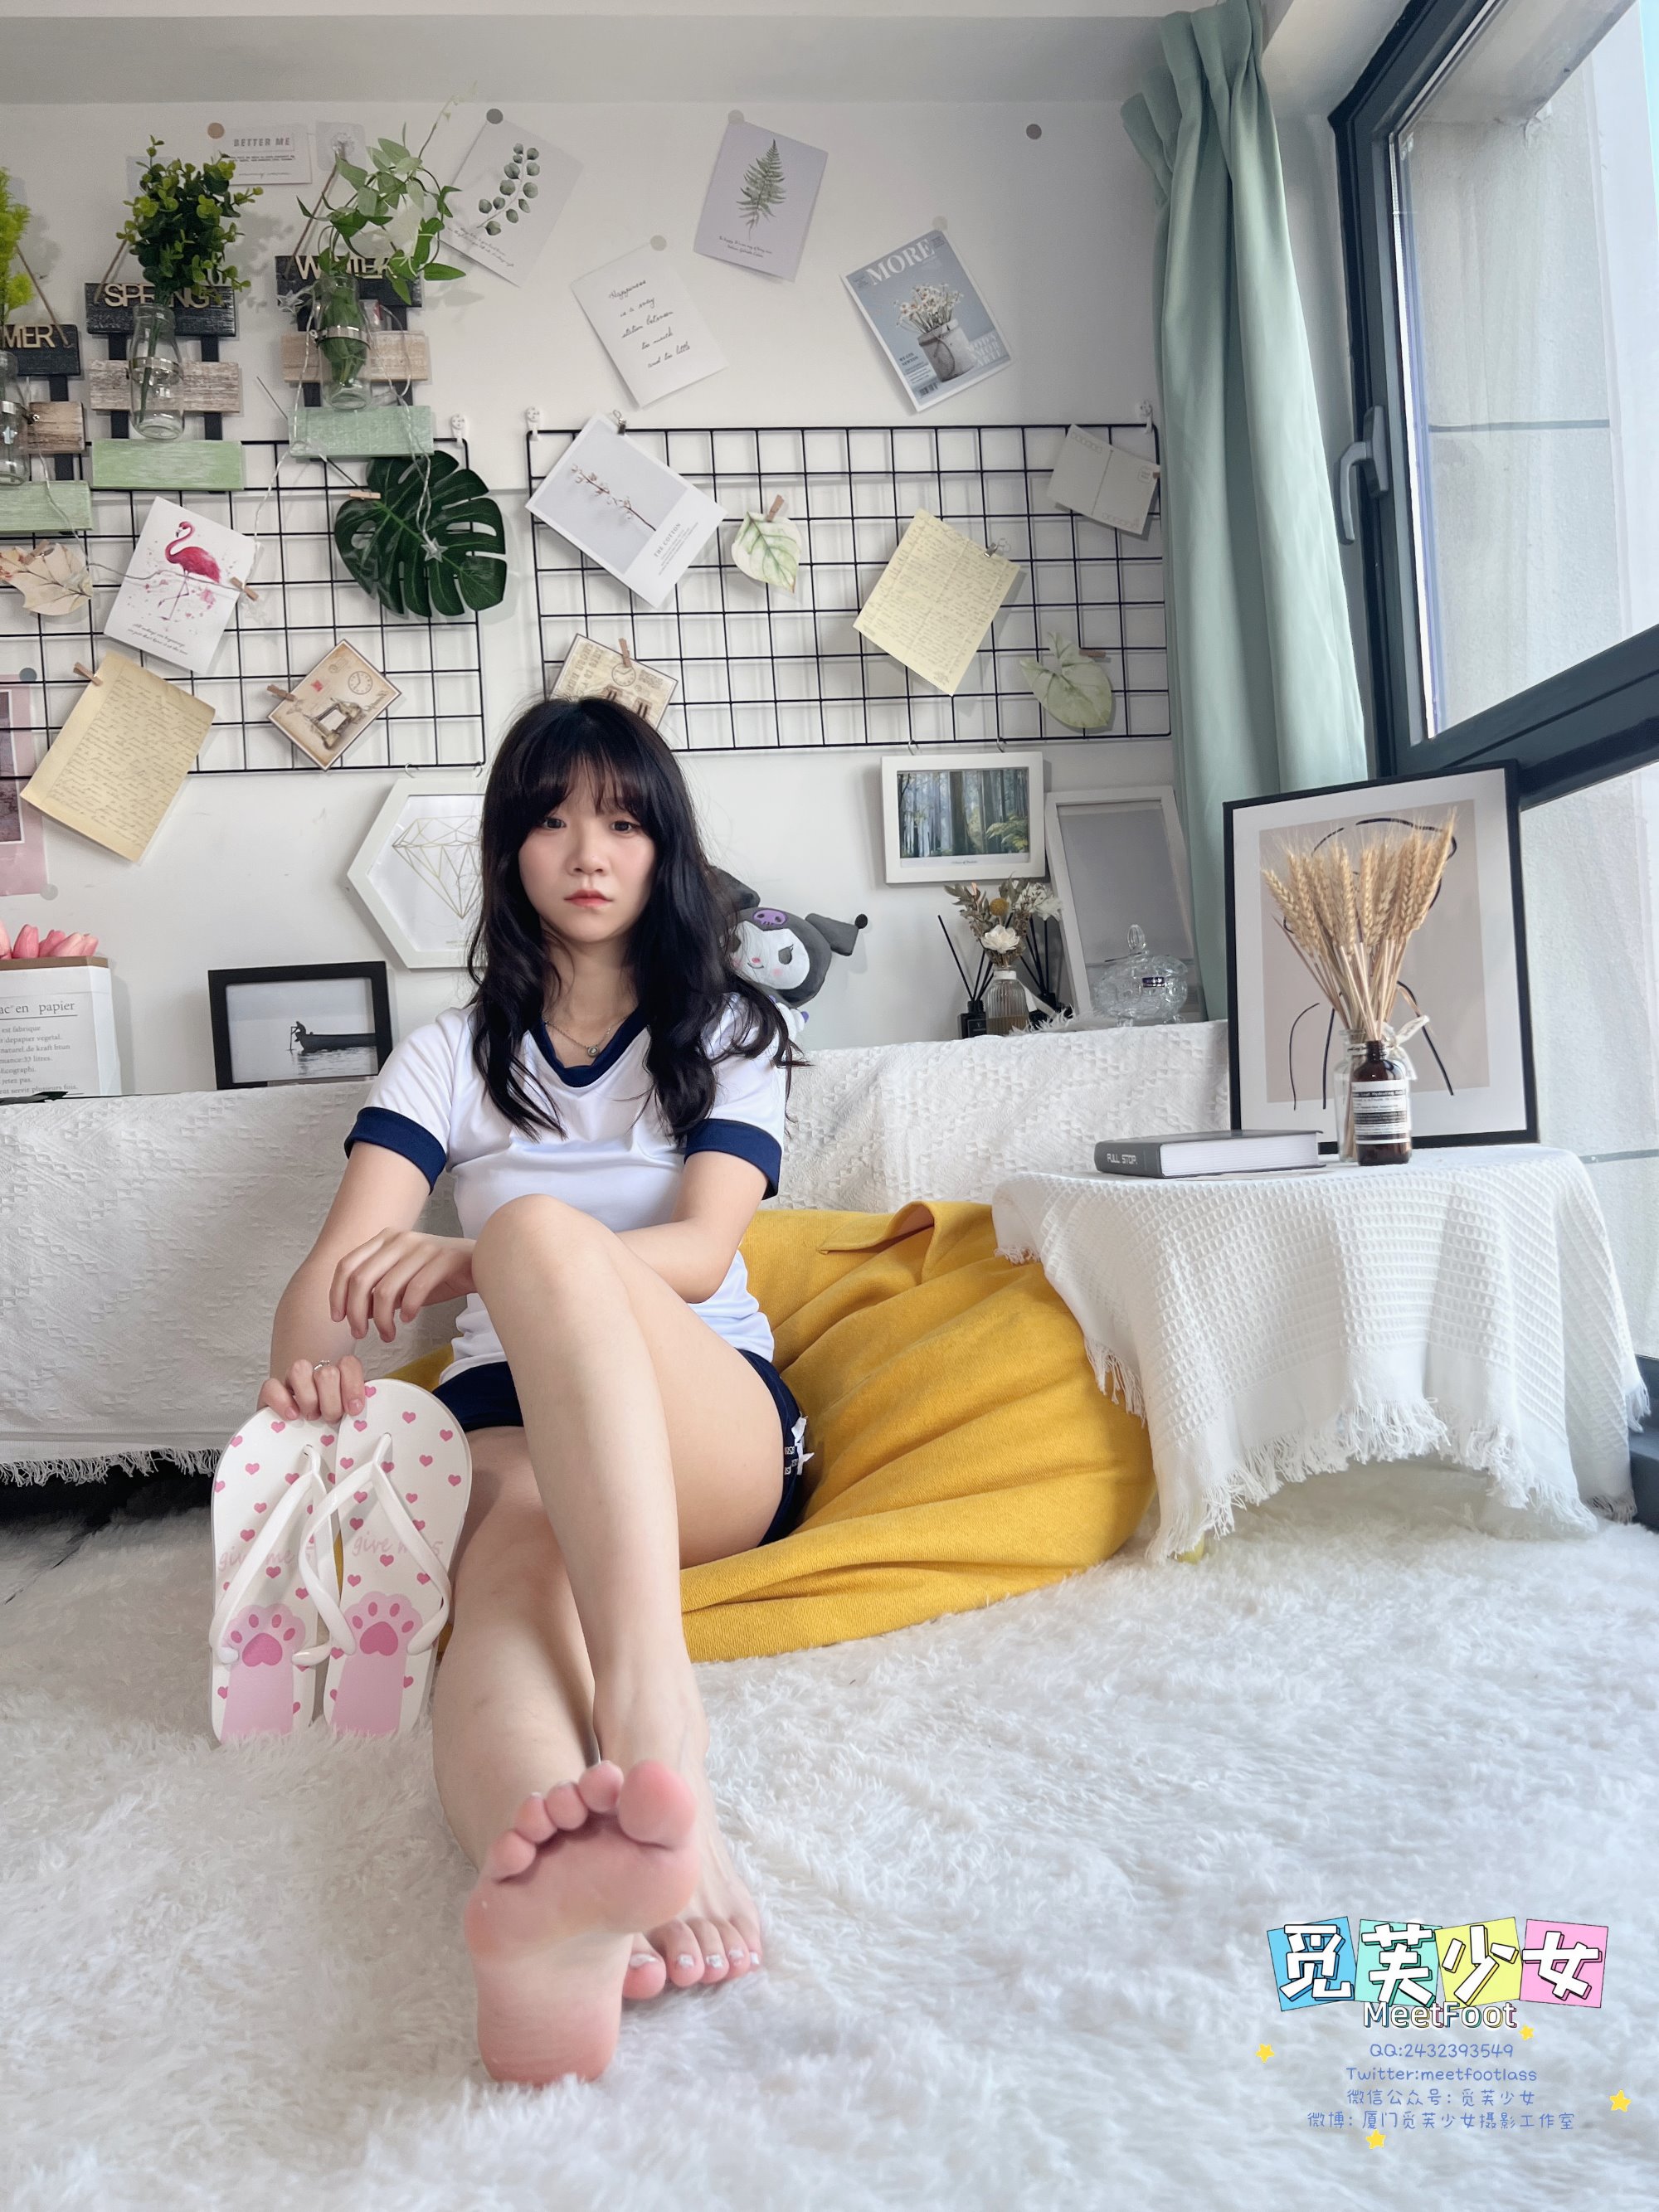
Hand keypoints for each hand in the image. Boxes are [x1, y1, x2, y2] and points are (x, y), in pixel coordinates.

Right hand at [258, 1354, 366, 1423]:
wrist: (296, 1438)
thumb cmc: (326, 1427)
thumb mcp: (346, 1419)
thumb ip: (356, 1412)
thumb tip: (368, 1419)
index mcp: (339, 1378)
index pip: (349, 1364)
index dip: (353, 1386)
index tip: (354, 1409)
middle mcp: (315, 1375)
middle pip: (326, 1371)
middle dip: (331, 1401)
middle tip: (331, 1418)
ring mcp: (293, 1382)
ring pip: (299, 1369)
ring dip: (309, 1398)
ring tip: (312, 1416)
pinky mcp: (271, 1393)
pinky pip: (272, 1386)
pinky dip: (283, 1401)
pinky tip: (292, 1415)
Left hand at [330, 1230, 476, 1344]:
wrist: (484, 1263)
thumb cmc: (441, 1275)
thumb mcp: (404, 1281)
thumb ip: (379, 1290)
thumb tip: (354, 1313)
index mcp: (385, 1239)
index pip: (347, 1265)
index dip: (336, 1294)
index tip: (338, 1318)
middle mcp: (400, 1239)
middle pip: (361, 1279)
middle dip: (356, 1312)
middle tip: (361, 1333)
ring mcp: (422, 1247)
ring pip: (385, 1289)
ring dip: (382, 1320)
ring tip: (388, 1335)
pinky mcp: (444, 1258)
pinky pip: (415, 1289)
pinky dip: (407, 1309)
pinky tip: (408, 1319)